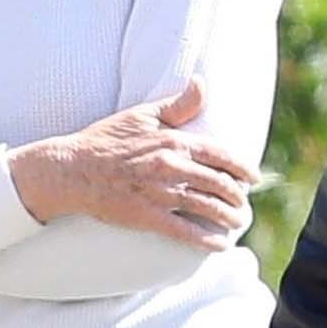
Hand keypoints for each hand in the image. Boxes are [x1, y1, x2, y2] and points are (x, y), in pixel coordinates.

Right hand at [9, 80, 258, 245]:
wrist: (71, 169)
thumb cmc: (106, 140)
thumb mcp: (142, 115)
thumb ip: (177, 105)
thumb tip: (202, 83)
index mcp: (174, 141)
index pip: (222, 156)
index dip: (243, 169)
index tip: (254, 179)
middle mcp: (171, 166)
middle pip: (220, 184)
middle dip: (239, 197)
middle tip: (244, 204)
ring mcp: (160, 193)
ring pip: (209, 208)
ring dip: (230, 218)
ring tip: (238, 222)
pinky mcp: (148, 216)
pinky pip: (187, 231)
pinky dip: (208, 240)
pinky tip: (220, 244)